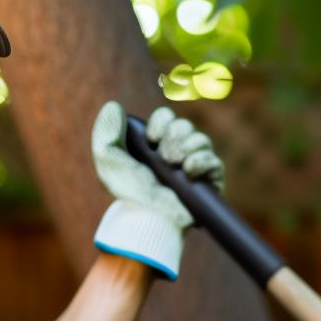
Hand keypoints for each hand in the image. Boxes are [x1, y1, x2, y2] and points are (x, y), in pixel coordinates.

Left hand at [88, 103, 224, 279]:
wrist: (147, 215)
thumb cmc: (127, 192)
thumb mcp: (108, 159)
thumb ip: (106, 130)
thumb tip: (115, 105)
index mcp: (156, 145)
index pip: (167, 117)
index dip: (161, 122)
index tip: (151, 139)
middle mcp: (177, 153)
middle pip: (185, 125)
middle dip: (173, 137)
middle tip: (163, 157)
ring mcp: (195, 167)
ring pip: (202, 139)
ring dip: (186, 147)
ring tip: (174, 164)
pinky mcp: (210, 183)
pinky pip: (214, 161)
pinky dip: (202, 160)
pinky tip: (188, 170)